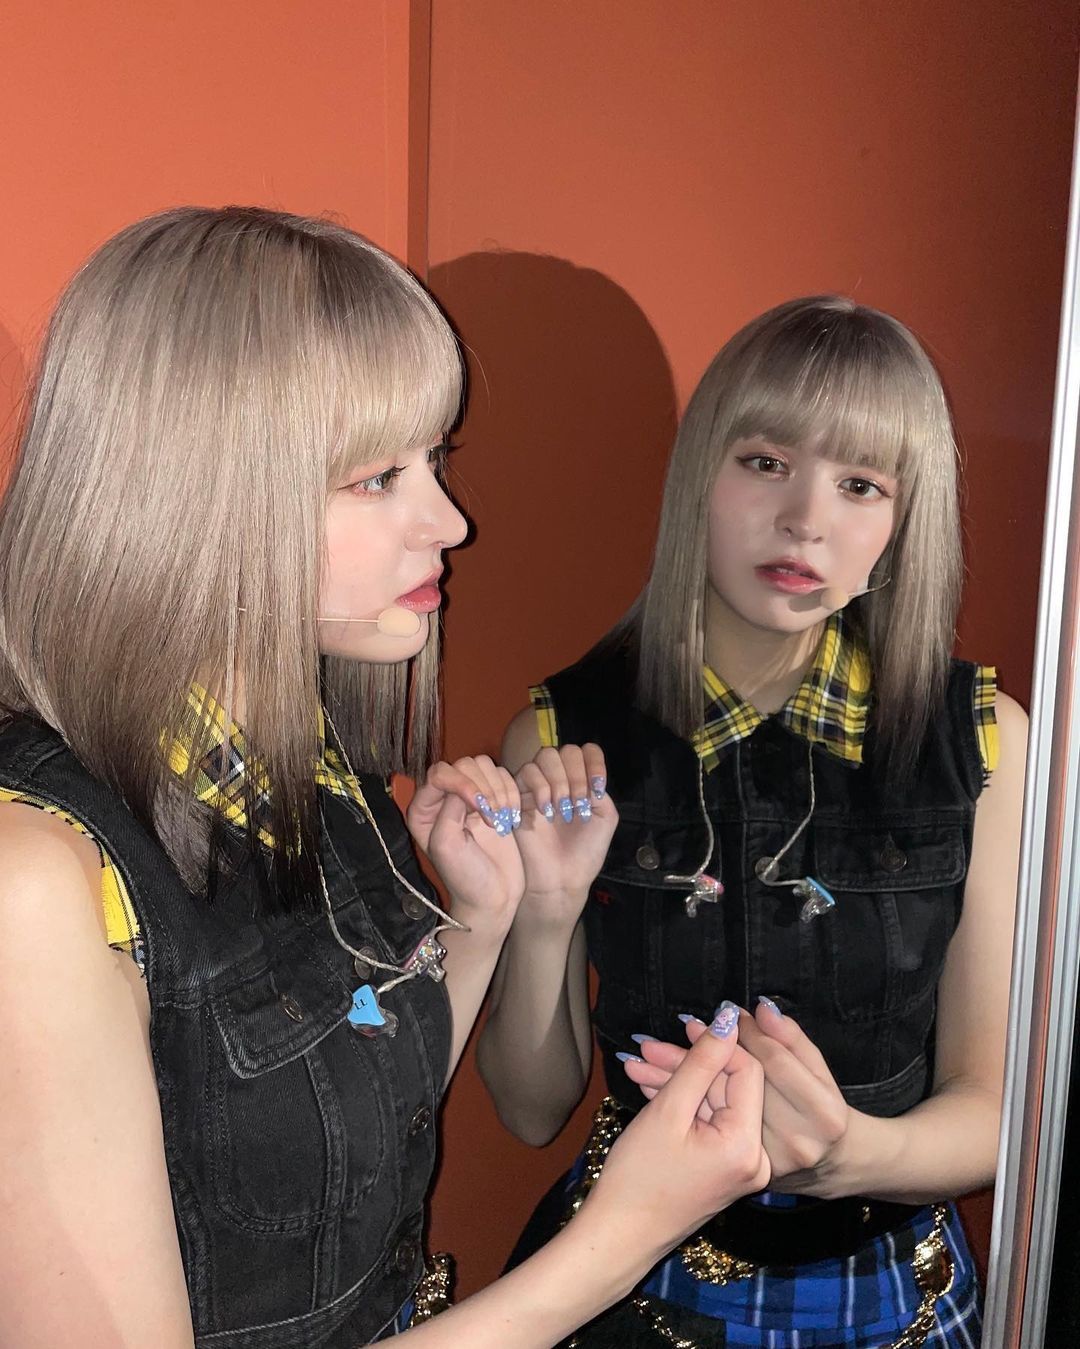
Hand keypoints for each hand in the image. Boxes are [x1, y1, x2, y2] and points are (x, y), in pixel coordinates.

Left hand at [406, 756, 524, 931]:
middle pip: (464, 765)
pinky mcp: (494, 800)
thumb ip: (450, 809)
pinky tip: (510, 816)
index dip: (462, 783)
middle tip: (493, 818)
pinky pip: (503, 777)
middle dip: (484, 788)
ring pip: (485, 767)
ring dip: (499, 790)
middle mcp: (444, 799)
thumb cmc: (465, 877)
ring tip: (502, 818)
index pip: (440, 773)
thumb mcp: (446, 845)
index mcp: (424, 809)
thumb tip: (467, 786)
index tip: (480, 807)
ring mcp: (470, 798)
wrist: (494, 897)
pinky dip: (511, 792)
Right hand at [512, 744, 617, 927]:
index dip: (594, 763)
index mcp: (583, 782)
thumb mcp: (606, 817)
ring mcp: (539, 785)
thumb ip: (599, 790)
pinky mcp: (519, 794)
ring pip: (546, 756)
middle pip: (566, 751)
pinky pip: (527, 772)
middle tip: (578, 804)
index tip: (598, 788)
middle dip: (576, 775)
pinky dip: (540, 787)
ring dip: (558, 780)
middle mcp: (561, 779)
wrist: (562, 877)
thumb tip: (587, 775)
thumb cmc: (584, 852)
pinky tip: (546, 810)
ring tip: (561, 808)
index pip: (587, 752)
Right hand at [586, 1008, 768, 1256]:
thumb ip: (701, 1062)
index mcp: (747, 1145)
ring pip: (713, 1102)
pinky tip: (649, 1087)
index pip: (747, 1072)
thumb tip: (728, 1020)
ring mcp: (739, 1166)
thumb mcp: (668, 1111)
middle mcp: (754, 1158)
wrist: (618, 1235)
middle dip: (688, 1063)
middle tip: (646, 1047)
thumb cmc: (638, 1177)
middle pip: (728, 1087)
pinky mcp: (723, 1169)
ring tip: (637, 1064)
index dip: (718, 1044)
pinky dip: (680, 1104)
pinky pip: (707, 1122)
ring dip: (678, 1081)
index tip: (685, 1024)